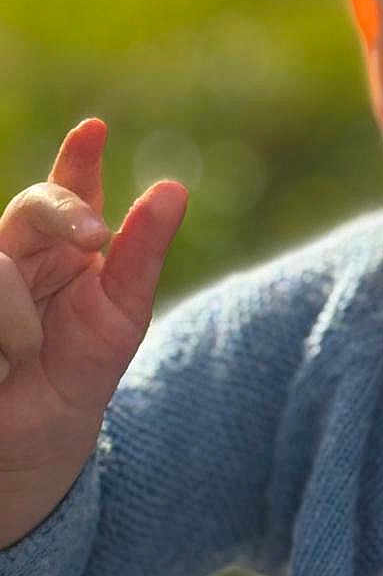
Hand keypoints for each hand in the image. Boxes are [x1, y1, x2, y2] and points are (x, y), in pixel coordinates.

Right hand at [0, 118, 186, 545]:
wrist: (30, 445)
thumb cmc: (78, 372)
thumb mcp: (121, 316)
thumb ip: (142, 253)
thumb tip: (172, 186)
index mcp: (62, 247)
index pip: (68, 189)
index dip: (78, 157)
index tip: (95, 129)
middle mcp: (16, 252)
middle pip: (34, 206)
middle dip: (65, 216)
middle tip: (95, 239)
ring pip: (1, 267)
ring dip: (19, 322)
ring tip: (23, 358)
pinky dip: (2, 348)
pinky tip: (1, 368)